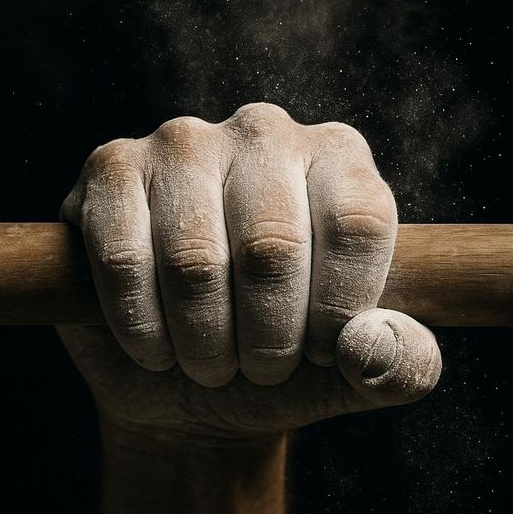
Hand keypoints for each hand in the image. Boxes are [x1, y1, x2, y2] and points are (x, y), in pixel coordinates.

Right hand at [57, 103, 440, 438]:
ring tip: (209, 363)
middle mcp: (265, 132)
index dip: (338, 311)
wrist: (185, 381)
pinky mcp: (111, 170)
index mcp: (340, 160)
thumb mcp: (353, 375)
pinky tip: (155, 348)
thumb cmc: (278, 361)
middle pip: (272, 245)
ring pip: (195, 259)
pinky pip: (124, 258)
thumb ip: (401, 366)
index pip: (358, 223)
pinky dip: (142, 327)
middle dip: (266, 340)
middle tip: (257, 369)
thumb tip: (372, 347)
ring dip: (202, 342)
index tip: (323, 355)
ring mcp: (183, 143)